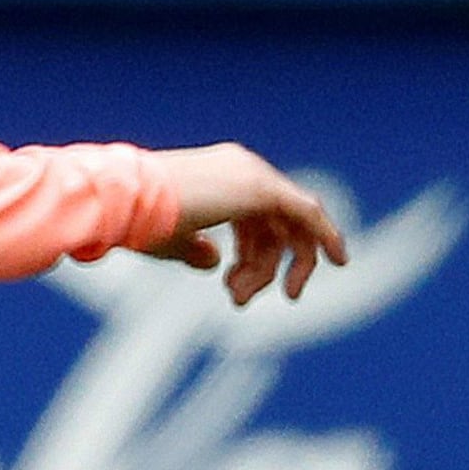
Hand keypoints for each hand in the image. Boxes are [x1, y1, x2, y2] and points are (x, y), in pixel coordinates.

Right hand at [143, 146, 351, 307]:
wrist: (129, 201)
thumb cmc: (139, 222)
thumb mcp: (173, 240)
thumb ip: (197, 250)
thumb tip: (215, 264)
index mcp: (219, 176)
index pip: (254, 218)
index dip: (255, 255)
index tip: (241, 289)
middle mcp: (241, 168)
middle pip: (274, 225)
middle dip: (264, 267)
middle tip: (241, 301)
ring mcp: (253, 174)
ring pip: (289, 227)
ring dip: (273, 269)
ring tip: (240, 299)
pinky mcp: (262, 189)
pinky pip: (307, 213)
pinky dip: (326, 236)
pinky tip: (339, 259)